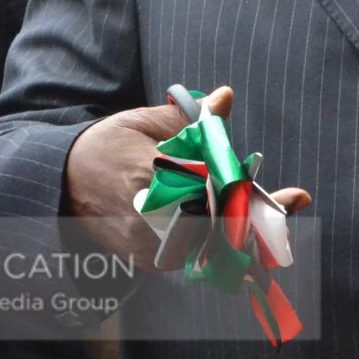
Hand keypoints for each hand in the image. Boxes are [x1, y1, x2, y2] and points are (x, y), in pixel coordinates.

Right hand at [61, 85, 312, 263]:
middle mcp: (152, 216)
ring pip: (214, 250)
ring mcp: (149, 245)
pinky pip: (195, 260)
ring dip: (248, 240)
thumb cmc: (106, 145)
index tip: (297, 198)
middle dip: (261, 222)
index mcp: (153, 174)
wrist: (61, 182)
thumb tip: (226, 96)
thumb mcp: (143, 121)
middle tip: (293, 207)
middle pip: (225, 228)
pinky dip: (222, 251)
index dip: (261, 197)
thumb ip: (190, 118)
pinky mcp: (148, 262)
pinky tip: (247, 244)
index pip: (221, 189)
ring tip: (275, 234)